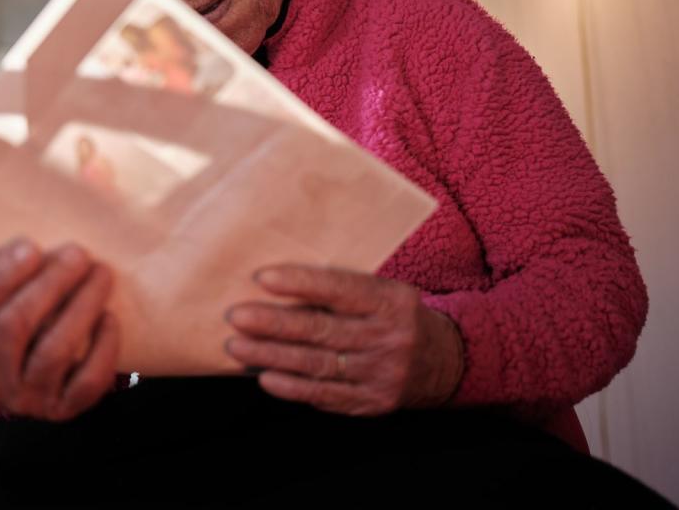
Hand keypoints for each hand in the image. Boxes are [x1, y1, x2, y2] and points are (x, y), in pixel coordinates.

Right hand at [0, 239, 119, 420]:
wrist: (45, 379)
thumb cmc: (21, 324)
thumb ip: (2, 279)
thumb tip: (33, 240)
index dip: (1, 276)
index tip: (31, 246)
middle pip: (15, 326)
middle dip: (49, 283)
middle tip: (77, 253)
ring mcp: (25, 400)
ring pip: (53, 351)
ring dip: (81, 306)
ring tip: (101, 274)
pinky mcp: (63, 411)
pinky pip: (86, 381)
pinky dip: (103, 348)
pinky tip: (110, 318)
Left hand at [224, 265, 463, 415]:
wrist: (442, 360)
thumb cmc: (395, 315)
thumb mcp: (384, 291)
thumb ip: (344, 287)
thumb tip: (281, 281)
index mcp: (391, 300)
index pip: (340, 288)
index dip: (300, 283)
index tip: (262, 278)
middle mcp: (388, 337)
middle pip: (322, 329)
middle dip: (273, 323)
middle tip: (236, 316)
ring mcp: (381, 372)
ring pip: (317, 364)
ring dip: (271, 355)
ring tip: (237, 346)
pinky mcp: (371, 401)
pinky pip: (324, 394)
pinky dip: (291, 386)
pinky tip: (265, 376)